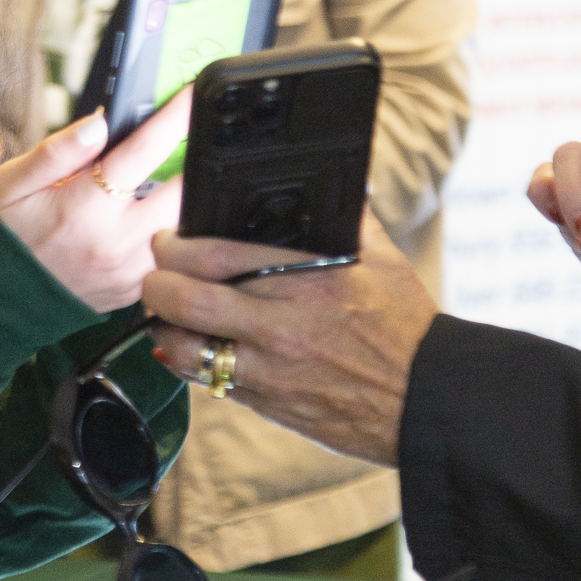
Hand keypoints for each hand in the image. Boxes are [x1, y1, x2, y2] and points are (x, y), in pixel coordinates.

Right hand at [0, 93, 188, 316]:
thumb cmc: (3, 233)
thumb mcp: (11, 183)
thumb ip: (57, 152)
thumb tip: (98, 121)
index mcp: (85, 207)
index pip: (143, 151)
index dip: (174, 118)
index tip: (193, 94)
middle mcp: (114, 242)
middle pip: (182, 194)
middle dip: (194, 165)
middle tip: (192, 146)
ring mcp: (128, 272)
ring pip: (185, 231)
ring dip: (184, 205)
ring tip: (172, 185)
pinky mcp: (133, 292)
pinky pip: (171, 261)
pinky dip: (174, 238)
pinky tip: (155, 223)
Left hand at [140, 211, 436, 465]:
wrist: (424, 402)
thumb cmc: (404, 327)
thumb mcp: (383, 261)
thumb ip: (351, 217)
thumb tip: (343, 177)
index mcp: (307, 280)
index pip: (215, 254)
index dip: (178, 244)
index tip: (171, 238)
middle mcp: (281, 325)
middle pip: (184, 299)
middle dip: (156, 281)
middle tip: (156, 272)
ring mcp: (269, 369)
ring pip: (184, 347)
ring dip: (163, 326)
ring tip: (165, 311)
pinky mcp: (266, 402)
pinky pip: (205, 381)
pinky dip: (186, 362)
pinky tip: (186, 346)